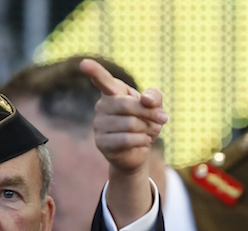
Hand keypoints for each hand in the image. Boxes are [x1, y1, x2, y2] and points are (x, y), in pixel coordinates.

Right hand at [80, 58, 167, 227]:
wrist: (139, 151)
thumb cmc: (145, 123)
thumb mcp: (156, 107)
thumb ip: (154, 97)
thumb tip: (146, 100)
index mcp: (113, 92)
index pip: (103, 79)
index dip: (94, 71)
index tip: (84, 63)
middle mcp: (101, 106)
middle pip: (127, 105)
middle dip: (150, 113)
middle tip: (163, 119)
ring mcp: (99, 125)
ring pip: (130, 124)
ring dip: (148, 129)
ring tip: (151, 132)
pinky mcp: (101, 143)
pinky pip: (127, 139)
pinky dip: (142, 140)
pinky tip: (144, 141)